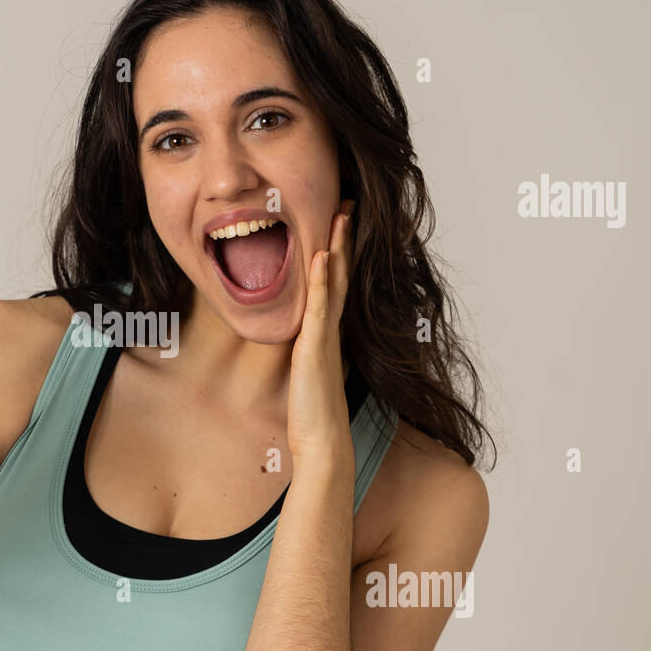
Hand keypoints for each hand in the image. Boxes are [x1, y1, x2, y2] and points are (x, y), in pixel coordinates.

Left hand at [287, 199, 355, 472]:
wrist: (323, 446)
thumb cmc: (314, 417)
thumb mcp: (307, 376)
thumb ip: (308, 355)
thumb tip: (302, 345)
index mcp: (326, 335)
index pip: (333, 286)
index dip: (337, 254)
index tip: (340, 223)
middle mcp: (329, 332)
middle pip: (338, 277)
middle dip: (343, 240)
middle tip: (348, 205)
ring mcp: (325, 338)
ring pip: (332, 285)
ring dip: (336, 248)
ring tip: (341, 215)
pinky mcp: (315, 349)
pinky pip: (319, 308)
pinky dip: (320, 282)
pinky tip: (321, 256)